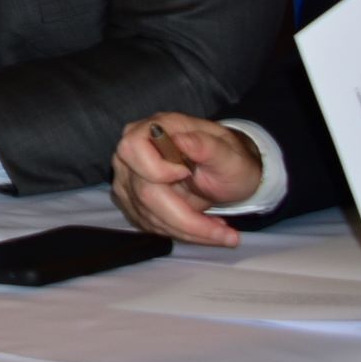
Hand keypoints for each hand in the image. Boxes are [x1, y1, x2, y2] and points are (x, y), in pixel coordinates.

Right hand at [111, 113, 263, 246]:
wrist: (226, 174)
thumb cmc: (229, 161)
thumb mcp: (230, 154)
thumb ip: (207, 146)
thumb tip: (181, 140)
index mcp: (158, 129)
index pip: (133, 148)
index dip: (157, 170)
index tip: (187, 174)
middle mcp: (136, 152)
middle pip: (143, 192)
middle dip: (184, 218)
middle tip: (223, 231)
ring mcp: (130, 177)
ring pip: (148, 214)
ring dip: (187, 230)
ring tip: (219, 230)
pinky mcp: (133, 200)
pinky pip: (149, 224)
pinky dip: (179, 232)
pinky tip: (202, 228)